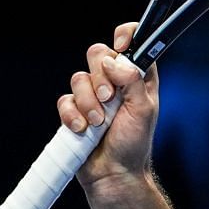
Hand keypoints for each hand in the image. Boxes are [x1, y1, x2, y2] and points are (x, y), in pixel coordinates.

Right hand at [59, 21, 160, 189]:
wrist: (113, 173)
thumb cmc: (134, 144)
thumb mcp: (144, 110)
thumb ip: (133, 81)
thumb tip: (113, 61)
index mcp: (137, 78)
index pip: (133, 43)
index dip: (126, 36)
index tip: (121, 46)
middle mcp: (114, 82)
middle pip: (98, 53)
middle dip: (101, 76)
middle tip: (110, 98)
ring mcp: (92, 95)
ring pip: (79, 77)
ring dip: (88, 102)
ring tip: (98, 123)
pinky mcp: (74, 109)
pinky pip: (64, 99)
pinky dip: (72, 115)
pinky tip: (82, 129)